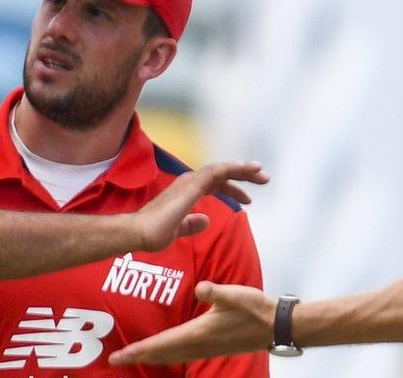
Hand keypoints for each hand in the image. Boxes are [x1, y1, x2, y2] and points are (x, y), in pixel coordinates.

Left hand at [109, 281, 275, 365]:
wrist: (275, 326)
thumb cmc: (255, 309)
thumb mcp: (235, 295)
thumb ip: (216, 291)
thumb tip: (201, 288)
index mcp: (199, 332)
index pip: (162, 343)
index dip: (139, 349)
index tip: (118, 355)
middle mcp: (198, 344)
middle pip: (162, 354)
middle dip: (137, 356)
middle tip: (113, 359)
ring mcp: (205, 348)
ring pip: (171, 356)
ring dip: (151, 356)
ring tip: (133, 356)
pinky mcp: (211, 347)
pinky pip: (181, 354)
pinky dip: (166, 354)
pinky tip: (164, 352)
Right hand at [133, 161, 267, 251]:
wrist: (138, 233)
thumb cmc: (152, 233)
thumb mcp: (178, 230)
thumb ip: (191, 224)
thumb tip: (205, 220)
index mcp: (186, 191)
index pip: (215, 185)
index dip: (233, 189)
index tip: (249, 198)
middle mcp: (189, 182)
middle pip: (221, 174)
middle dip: (243, 176)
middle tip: (264, 179)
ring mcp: (189, 182)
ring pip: (221, 169)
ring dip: (243, 169)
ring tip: (261, 172)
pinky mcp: (191, 185)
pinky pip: (217, 172)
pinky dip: (233, 168)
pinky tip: (247, 169)